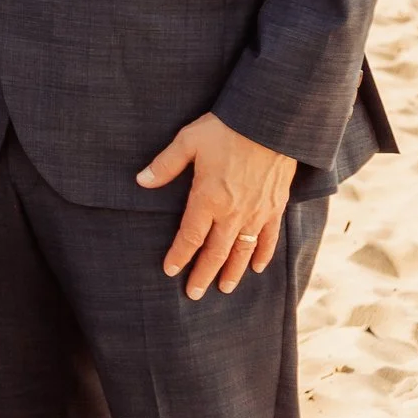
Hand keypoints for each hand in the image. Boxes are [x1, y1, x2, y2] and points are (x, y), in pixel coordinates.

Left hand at [138, 112, 297, 298]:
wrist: (270, 124)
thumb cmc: (225, 130)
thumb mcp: (188, 142)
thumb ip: (165, 165)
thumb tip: (141, 181)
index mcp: (208, 199)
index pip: (190, 237)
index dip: (180, 256)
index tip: (171, 271)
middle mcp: (233, 213)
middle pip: (216, 252)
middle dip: (203, 274)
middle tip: (194, 294)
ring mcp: (257, 213)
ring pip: (243, 251)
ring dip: (232, 272)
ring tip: (224, 288)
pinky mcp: (275, 207)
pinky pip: (268, 238)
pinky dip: (262, 255)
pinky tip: (256, 267)